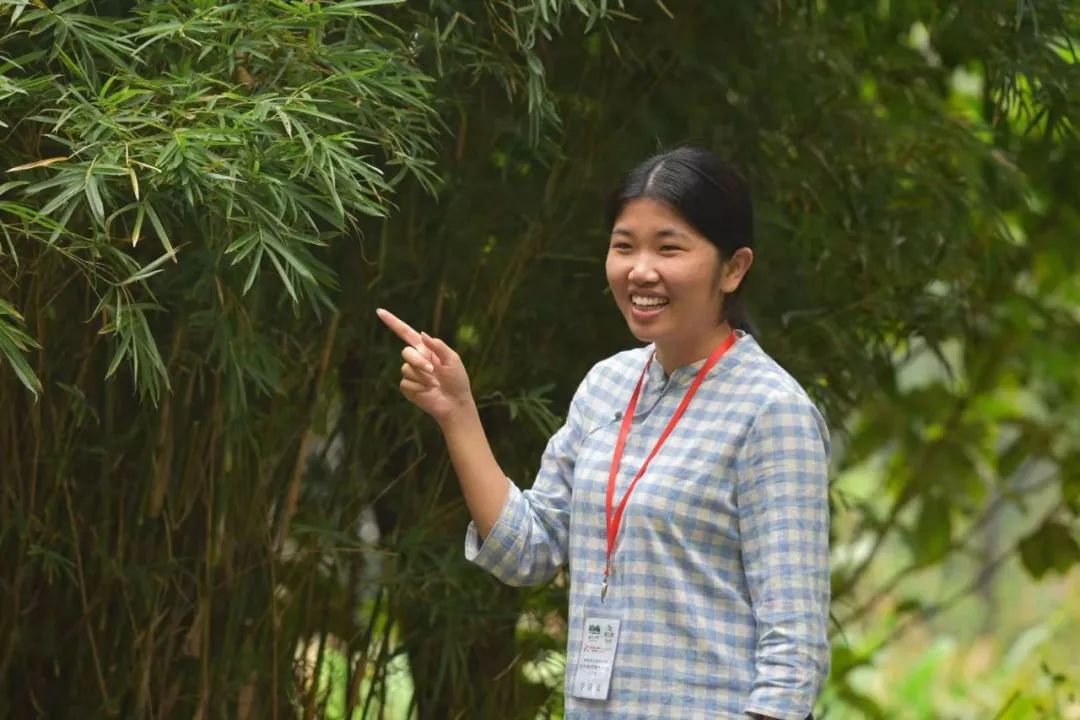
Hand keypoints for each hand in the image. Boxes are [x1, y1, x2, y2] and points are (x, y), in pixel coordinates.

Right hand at [376, 308, 474, 424]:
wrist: (455, 403)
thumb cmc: (457, 380)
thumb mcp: (453, 359)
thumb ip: (438, 346)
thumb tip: (422, 334)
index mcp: (426, 349)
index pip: (406, 333)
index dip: (393, 322)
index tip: (379, 311)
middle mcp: (416, 359)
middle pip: (406, 352)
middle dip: (418, 361)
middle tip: (432, 371)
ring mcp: (411, 374)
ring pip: (406, 369)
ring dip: (422, 377)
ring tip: (434, 384)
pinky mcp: (408, 388)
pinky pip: (405, 383)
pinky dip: (419, 388)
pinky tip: (428, 392)